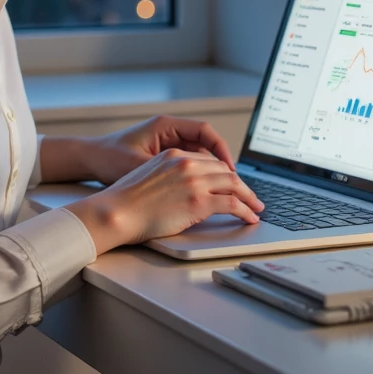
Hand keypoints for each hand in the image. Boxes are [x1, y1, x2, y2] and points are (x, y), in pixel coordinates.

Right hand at [67, 148, 263, 253]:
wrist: (115, 211)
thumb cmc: (124, 202)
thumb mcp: (148, 177)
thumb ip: (170, 178)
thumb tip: (183, 192)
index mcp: (174, 155)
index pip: (209, 161)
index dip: (225, 174)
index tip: (233, 184)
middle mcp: (187, 163)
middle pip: (225, 171)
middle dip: (242, 185)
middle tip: (251, 198)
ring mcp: (194, 181)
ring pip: (234, 185)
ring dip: (249, 198)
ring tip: (256, 208)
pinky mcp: (199, 201)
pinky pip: (232, 204)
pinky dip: (246, 211)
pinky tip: (250, 218)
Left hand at [83, 116, 236, 185]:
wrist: (88, 158)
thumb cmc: (108, 158)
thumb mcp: (138, 165)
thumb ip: (165, 173)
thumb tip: (192, 185)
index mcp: (165, 126)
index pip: (204, 132)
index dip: (221, 150)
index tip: (230, 169)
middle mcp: (168, 131)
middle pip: (206, 144)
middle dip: (221, 164)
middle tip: (234, 184)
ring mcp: (165, 142)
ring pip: (198, 154)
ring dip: (210, 171)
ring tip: (223, 190)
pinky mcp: (162, 155)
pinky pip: (187, 162)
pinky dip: (197, 175)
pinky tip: (202, 191)